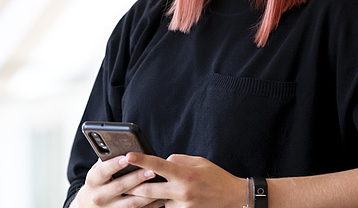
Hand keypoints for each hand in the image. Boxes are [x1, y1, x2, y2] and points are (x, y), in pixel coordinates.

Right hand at [71, 156, 165, 207]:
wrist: (87, 207)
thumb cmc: (97, 184)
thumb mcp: (96, 172)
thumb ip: (106, 161)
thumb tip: (122, 146)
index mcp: (93, 181)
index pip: (103, 171)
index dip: (114, 164)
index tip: (127, 158)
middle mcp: (100, 196)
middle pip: (120, 186)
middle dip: (137, 178)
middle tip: (152, 170)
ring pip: (132, 202)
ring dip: (148, 193)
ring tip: (160, 184)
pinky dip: (151, 204)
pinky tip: (161, 197)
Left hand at [124, 153, 244, 207]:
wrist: (234, 198)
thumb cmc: (216, 177)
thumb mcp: (198, 162)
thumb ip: (177, 160)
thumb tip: (161, 162)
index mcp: (185, 174)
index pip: (158, 165)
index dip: (142, 160)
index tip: (128, 155)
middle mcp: (182, 191)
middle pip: (149, 190)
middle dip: (133, 187)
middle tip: (123, 183)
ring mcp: (183, 205)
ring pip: (158, 201)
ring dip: (153, 196)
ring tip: (150, 189)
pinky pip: (168, 207)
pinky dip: (167, 202)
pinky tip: (174, 196)